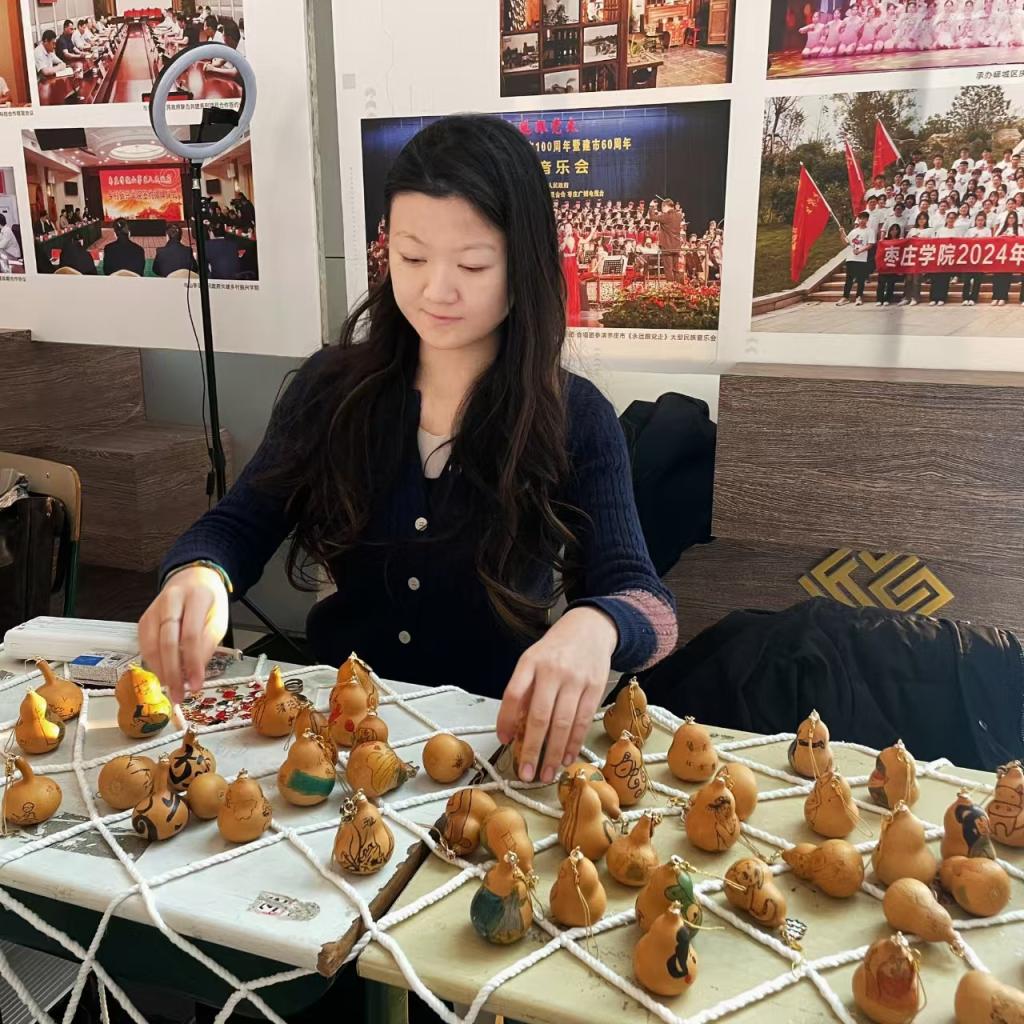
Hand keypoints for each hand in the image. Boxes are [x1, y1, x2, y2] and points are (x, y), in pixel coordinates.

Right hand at [138, 566, 229, 703]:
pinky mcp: (144, 618)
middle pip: (167, 641)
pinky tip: (163, 674)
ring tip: (172, 689)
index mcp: (196, 597)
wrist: (191, 579)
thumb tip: (194, 672)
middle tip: (179, 695)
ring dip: (160, 671)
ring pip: (151, 644)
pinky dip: (153, 663)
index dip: (193, 663)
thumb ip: (207, 644)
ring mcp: (154, 608)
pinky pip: (144, 644)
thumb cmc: (208, 602)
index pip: (191, 635)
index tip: (196, 685)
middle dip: (173, 672)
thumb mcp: (219, 620)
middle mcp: (171, 600)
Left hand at [496, 607, 617, 783]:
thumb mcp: (532, 660)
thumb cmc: (556, 650)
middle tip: (525, 773)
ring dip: (553, 753)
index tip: (504, 741)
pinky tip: (566, 758)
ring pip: (563, 723)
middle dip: (532, 749)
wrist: (590, 628)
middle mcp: (553, 670)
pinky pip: (582, 721)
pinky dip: (573, 743)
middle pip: (540, 716)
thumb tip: (512, 730)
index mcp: (531, 662)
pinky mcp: (595, 688)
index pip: (513, 694)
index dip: (505, 720)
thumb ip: (522, 691)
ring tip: (546, 774)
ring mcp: (576, 680)